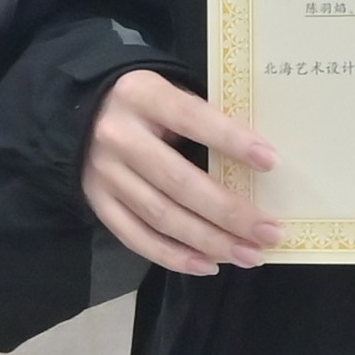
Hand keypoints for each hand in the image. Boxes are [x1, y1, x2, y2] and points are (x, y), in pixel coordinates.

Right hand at [81, 69, 278, 276]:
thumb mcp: (170, 90)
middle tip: (270, 232)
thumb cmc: (147, 103)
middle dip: (229, 212)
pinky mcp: (97, 202)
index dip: (230, 141)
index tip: (271, 162)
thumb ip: (205, 118)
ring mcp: (104, 174)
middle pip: (179, 182)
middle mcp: (118, 136)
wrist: (83, 111)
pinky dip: (174, 256)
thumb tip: (261, 162)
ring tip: (249, 255)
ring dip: (210, 241)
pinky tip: (209, 264)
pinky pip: (136, 238)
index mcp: (141, 95)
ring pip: (161, 216)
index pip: (191, 119)